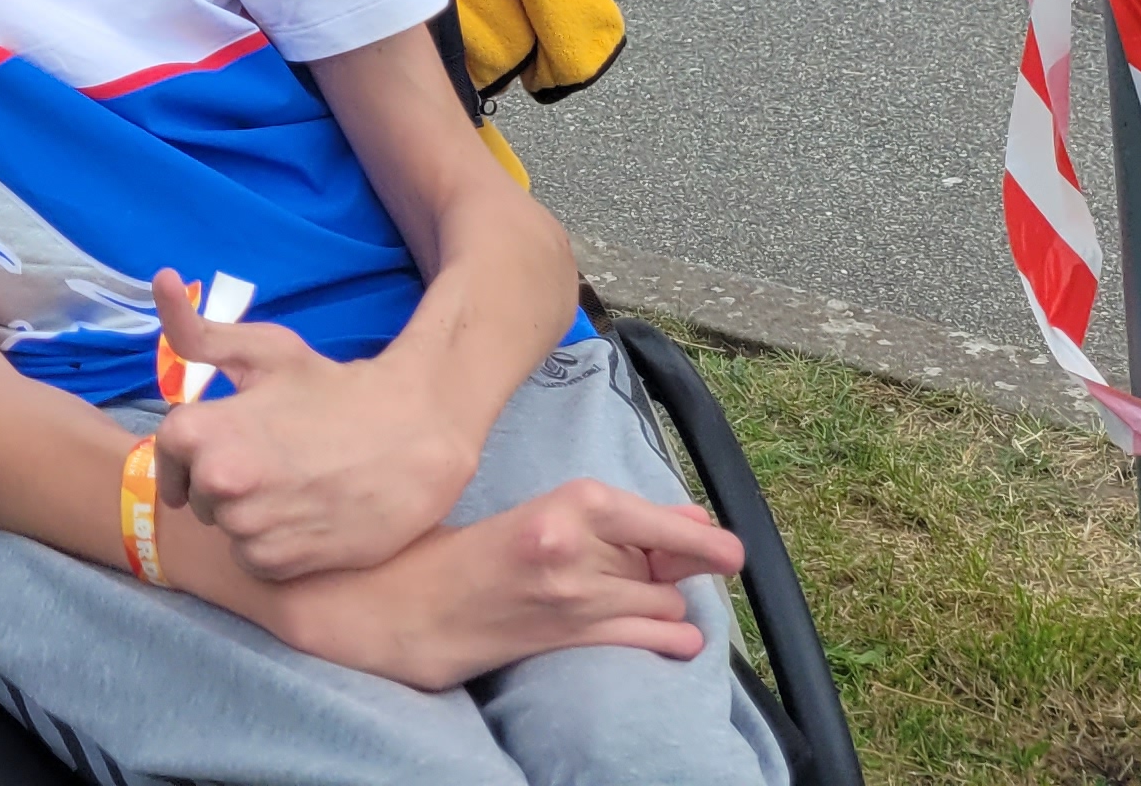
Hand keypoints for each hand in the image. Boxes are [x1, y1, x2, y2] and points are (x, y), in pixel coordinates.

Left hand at [149, 269, 468, 577]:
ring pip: (227, 528)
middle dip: (226, 479)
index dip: (195, 446)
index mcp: (206, 432)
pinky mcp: (282, 564)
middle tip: (275, 458)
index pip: (168, 451)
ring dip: (251, 513)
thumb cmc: (334, 389)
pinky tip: (306, 515)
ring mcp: (251, 528)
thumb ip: (199, 330)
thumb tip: (161, 280)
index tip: (228, 440)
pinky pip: (254, 558)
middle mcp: (220, 484)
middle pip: (199, 493)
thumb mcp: (267, 350)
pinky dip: (274, 544)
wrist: (413, 439)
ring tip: (294, 485)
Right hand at [349, 482, 741, 686]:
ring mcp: (576, 599)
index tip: (731, 549)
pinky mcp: (570, 638)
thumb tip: (693, 522)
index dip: (703, 538)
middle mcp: (578, 549)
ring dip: (663, 602)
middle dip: (673, 566)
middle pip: (666, 563)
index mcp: (570, 501)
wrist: (409, 603)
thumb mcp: (542, 511)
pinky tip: (675, 639)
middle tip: (663, 566)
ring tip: (640, 598)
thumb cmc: (467, 546)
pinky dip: (670, 639)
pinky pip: (647, 638)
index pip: (663, 522)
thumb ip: (614, 518)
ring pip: (663, 602)